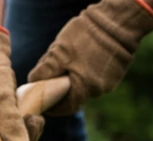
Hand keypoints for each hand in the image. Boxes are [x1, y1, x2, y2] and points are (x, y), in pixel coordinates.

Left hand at [28, 0, 152, 115]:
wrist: (119, 20)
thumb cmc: (87, 35)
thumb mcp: (58, 51)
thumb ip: (45, 71)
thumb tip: (33, 82)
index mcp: (82, 88)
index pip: (65, 108)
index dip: (53, 106)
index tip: (44, 101)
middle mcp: (97, 90)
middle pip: (75, 96)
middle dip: (63, 90)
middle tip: (54, 77)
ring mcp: (109, 82)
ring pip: (86, 86)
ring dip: (76, 79)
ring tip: (70, 62)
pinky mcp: (117, 73)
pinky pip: (97, 77)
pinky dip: (88, 72)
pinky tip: (85, 57)